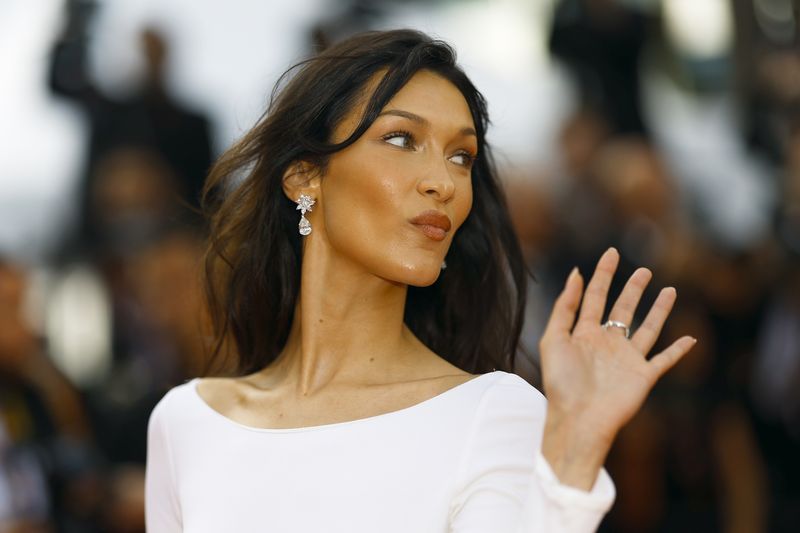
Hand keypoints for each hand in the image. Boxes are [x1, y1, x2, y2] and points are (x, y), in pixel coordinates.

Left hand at [539, 248, 694, 484]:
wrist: (578, 420)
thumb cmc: (561, 383)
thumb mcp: (554, 339)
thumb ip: (565, 307)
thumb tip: (576, 274)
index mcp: (584, 333)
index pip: (595, 296)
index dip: (603, 274)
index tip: (611, 252)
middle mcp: (607, 343)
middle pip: (623, 308)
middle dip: (632, 289)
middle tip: (643, 270)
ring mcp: (626, 359)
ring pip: (648, 329)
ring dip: (659, 310)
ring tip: (670, 290)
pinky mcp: (643, 376)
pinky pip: (665, 360)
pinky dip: (678, 350)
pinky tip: (690, 339)